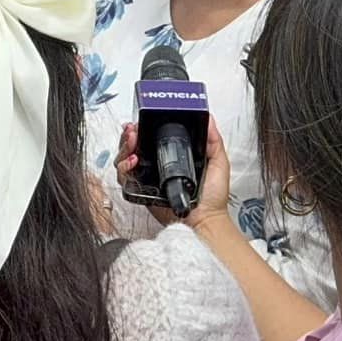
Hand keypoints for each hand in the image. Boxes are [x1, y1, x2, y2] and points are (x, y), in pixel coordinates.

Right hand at [116, 115, 234, 231]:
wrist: (205, 220)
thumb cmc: (212, 198)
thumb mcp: (218, 162)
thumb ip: (213, 140)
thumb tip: (209, 119)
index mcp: (173, 156)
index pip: (151, 137)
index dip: (143, 127)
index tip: (142, 121)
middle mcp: (157, 166)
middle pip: (134, 145)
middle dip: (130, 135)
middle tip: (133, 131)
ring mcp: (147, 177)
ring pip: (125, 158)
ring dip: (124, 148)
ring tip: (133, 143)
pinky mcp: (141, 190)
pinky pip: (124, 177)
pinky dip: (123, 168)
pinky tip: (133, 162)